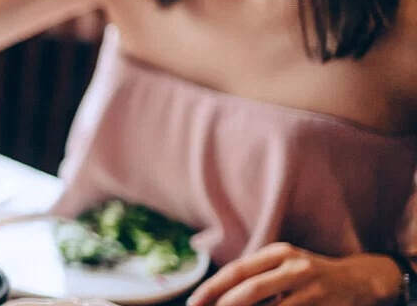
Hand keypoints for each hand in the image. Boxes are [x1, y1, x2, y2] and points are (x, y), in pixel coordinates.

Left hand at [187, 243, 401, 305]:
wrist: (359, 281)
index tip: (193, 303)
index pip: (237, 270)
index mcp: (279, 252)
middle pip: (251, 289)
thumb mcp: (282, 265)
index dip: (212, 288)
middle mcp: (295, 266)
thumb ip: (254, 276)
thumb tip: (214, 297)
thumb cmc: (308, 275)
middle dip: (224, 305)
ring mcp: (311, 288)